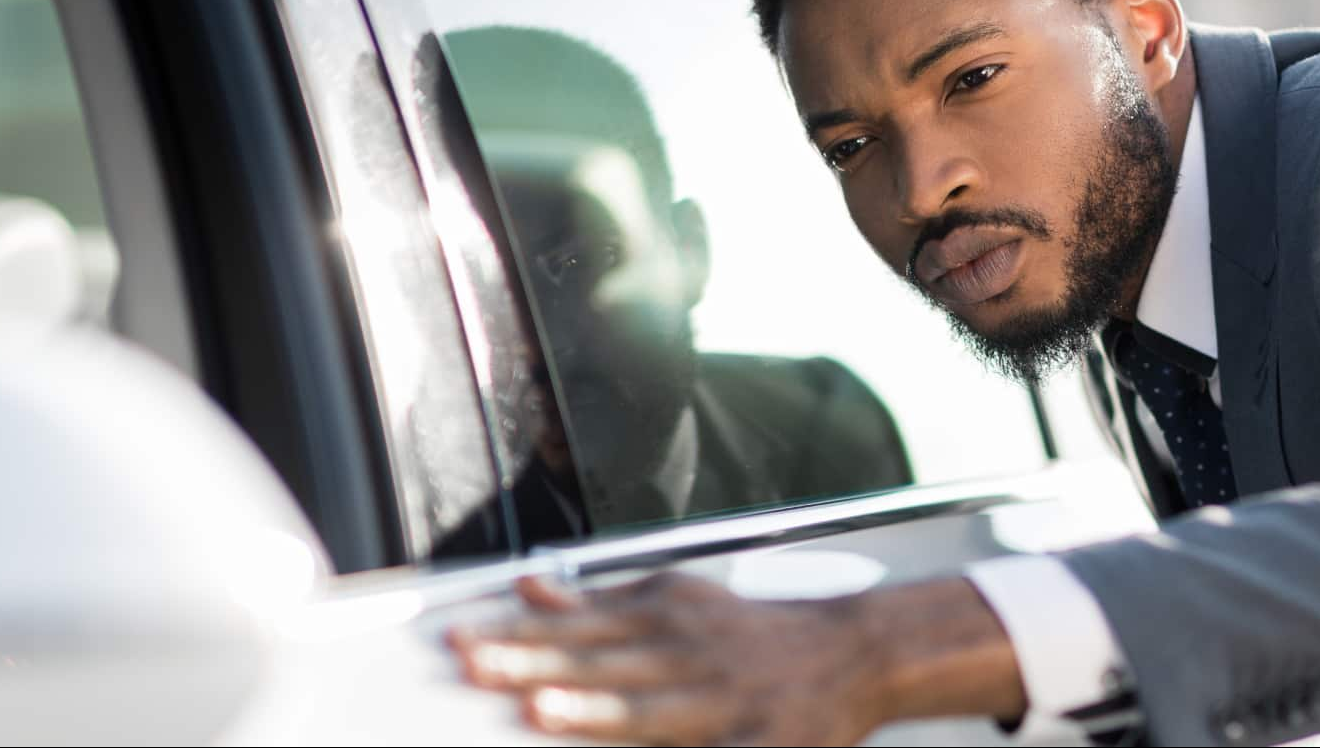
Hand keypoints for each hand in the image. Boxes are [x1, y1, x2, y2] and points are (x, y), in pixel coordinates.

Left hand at [449, 572, 895, 745]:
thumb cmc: (757, 633)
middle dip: (535, 666)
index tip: (464, 634)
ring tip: (541, 709)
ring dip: (594, 709)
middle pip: (600, 661)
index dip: (517, 632)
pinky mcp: (757, 744)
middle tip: (478, 667)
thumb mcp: (676, 598)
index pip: (576, 623)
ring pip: (649, 707)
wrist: (855, 651)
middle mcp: (688, 653)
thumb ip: (597, 599)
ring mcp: (721, 700)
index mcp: (666, 616)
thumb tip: (527, 587)